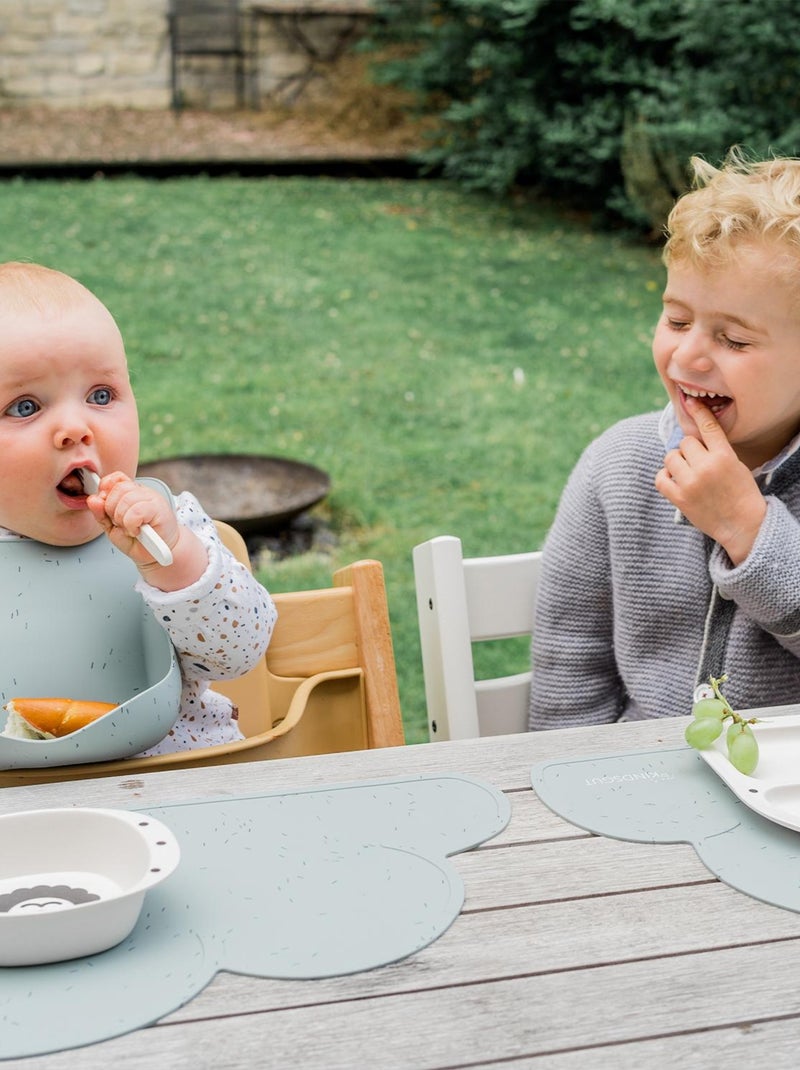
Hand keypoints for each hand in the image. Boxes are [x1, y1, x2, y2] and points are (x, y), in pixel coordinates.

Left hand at [86, 472, 179, 565]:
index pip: (115, 478)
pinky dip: (132, 524)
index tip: (105, 507)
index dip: (106, 489)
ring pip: (126, 499)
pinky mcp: (159, 508)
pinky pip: (136, 511)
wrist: (155, 556)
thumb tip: (93, 499)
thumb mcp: (112, 528)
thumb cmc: (137, 541)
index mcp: (131, 493)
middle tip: (120, 524)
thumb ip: (101, 514)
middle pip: (118, 489)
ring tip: (130, 529)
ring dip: (122, 519)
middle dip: (112, 510)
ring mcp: (152, 498)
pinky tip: (137, 531)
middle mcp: (142, 492)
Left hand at [654, 395, 765, 564]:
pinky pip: (660, 477)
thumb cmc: (741, 493)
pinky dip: (665, 476)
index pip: (707, 427)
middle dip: (690, 450)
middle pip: (685, 442)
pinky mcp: (679, 498)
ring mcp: (690, 483)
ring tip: (687, 472)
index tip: (690, 402)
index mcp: (724, 456)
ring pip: (671, 457)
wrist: (743, 524)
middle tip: (698, 461)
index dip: (697, 412)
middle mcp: (706, 467)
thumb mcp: (736, 464)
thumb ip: (717, 449)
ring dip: (676, 462)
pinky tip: (674, 479)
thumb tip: (693, 436)